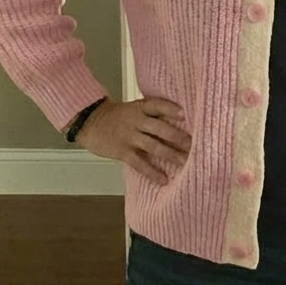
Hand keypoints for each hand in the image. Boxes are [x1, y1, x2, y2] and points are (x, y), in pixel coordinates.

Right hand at [74, 97, 190, 184]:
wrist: (91, 122)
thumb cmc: (117, 116)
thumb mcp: (133, 108)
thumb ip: (150, 114)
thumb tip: (176, 120)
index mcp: (139, 108)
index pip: (157, 105)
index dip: (171, 109)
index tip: (185, 115)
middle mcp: (136, 121)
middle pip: (160, 128)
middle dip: (178, 137)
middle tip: (194, 145)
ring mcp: (129, 137)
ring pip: (153, 145)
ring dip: (170, 154)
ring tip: (185, 162)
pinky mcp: (123, 152)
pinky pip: (139, 163)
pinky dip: (152, 172)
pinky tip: (163, 179)